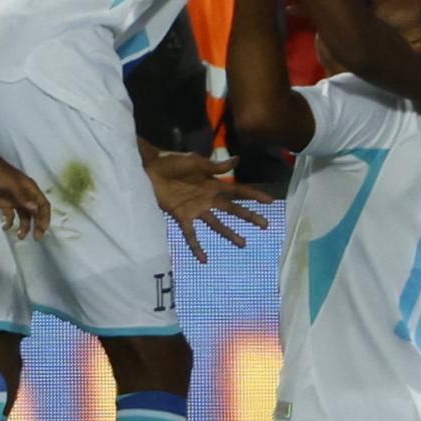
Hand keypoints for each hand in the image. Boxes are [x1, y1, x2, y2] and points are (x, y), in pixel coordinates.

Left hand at [0, 155, 51, 238]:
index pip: (43, 205)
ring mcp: (15, 200)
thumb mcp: (12, 186)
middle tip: (36, 238)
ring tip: (19, 237)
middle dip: (37, 225)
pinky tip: (4, 227)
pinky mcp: (4, 203)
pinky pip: (10, 215)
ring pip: (23, 216)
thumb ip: (23, 198)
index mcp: (30, 190)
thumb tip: (35, 209)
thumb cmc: (0, 175)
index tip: (42, 230)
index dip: (45, 217)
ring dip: (24, 227)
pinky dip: (9, 222)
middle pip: (35, 213)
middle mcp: (25, 196)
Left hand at [145, 151, 273, 262]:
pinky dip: (196, 247)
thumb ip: (216, 166)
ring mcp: (196, 209)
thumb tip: (238, 160)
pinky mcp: (181, 216)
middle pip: (233, 209)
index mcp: (214, 184)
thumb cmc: (173, 162)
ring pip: (217, 224)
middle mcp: (208, 199)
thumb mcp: (196, 161)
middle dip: (249, 216)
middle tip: (265, 225)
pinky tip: (204, 259)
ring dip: (230, 234)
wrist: (150, 168)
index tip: (270, 201)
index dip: (254, 195)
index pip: (239, 191)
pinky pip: (191, 234)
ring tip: (243, 244)